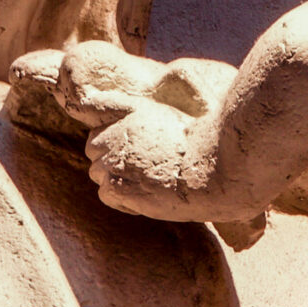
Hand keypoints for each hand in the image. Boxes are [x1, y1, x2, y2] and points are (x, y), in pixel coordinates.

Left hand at [85, 100, 206, 218]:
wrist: (213, 169)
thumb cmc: (203, 144)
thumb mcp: (175, 115)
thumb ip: (147, 114)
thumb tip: (140, 107)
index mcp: (129, 112)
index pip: (98, 120)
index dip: (113, 138)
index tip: (132, 148)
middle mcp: (115, 133)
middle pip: (94, 148)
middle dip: (112, 157)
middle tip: (142, 168)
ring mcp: (113, 160)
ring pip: (98, 172)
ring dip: (117, 179)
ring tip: (147, 182)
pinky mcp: (117, 186)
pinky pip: (106, 194)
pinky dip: (122, 199)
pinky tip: (146, 197)